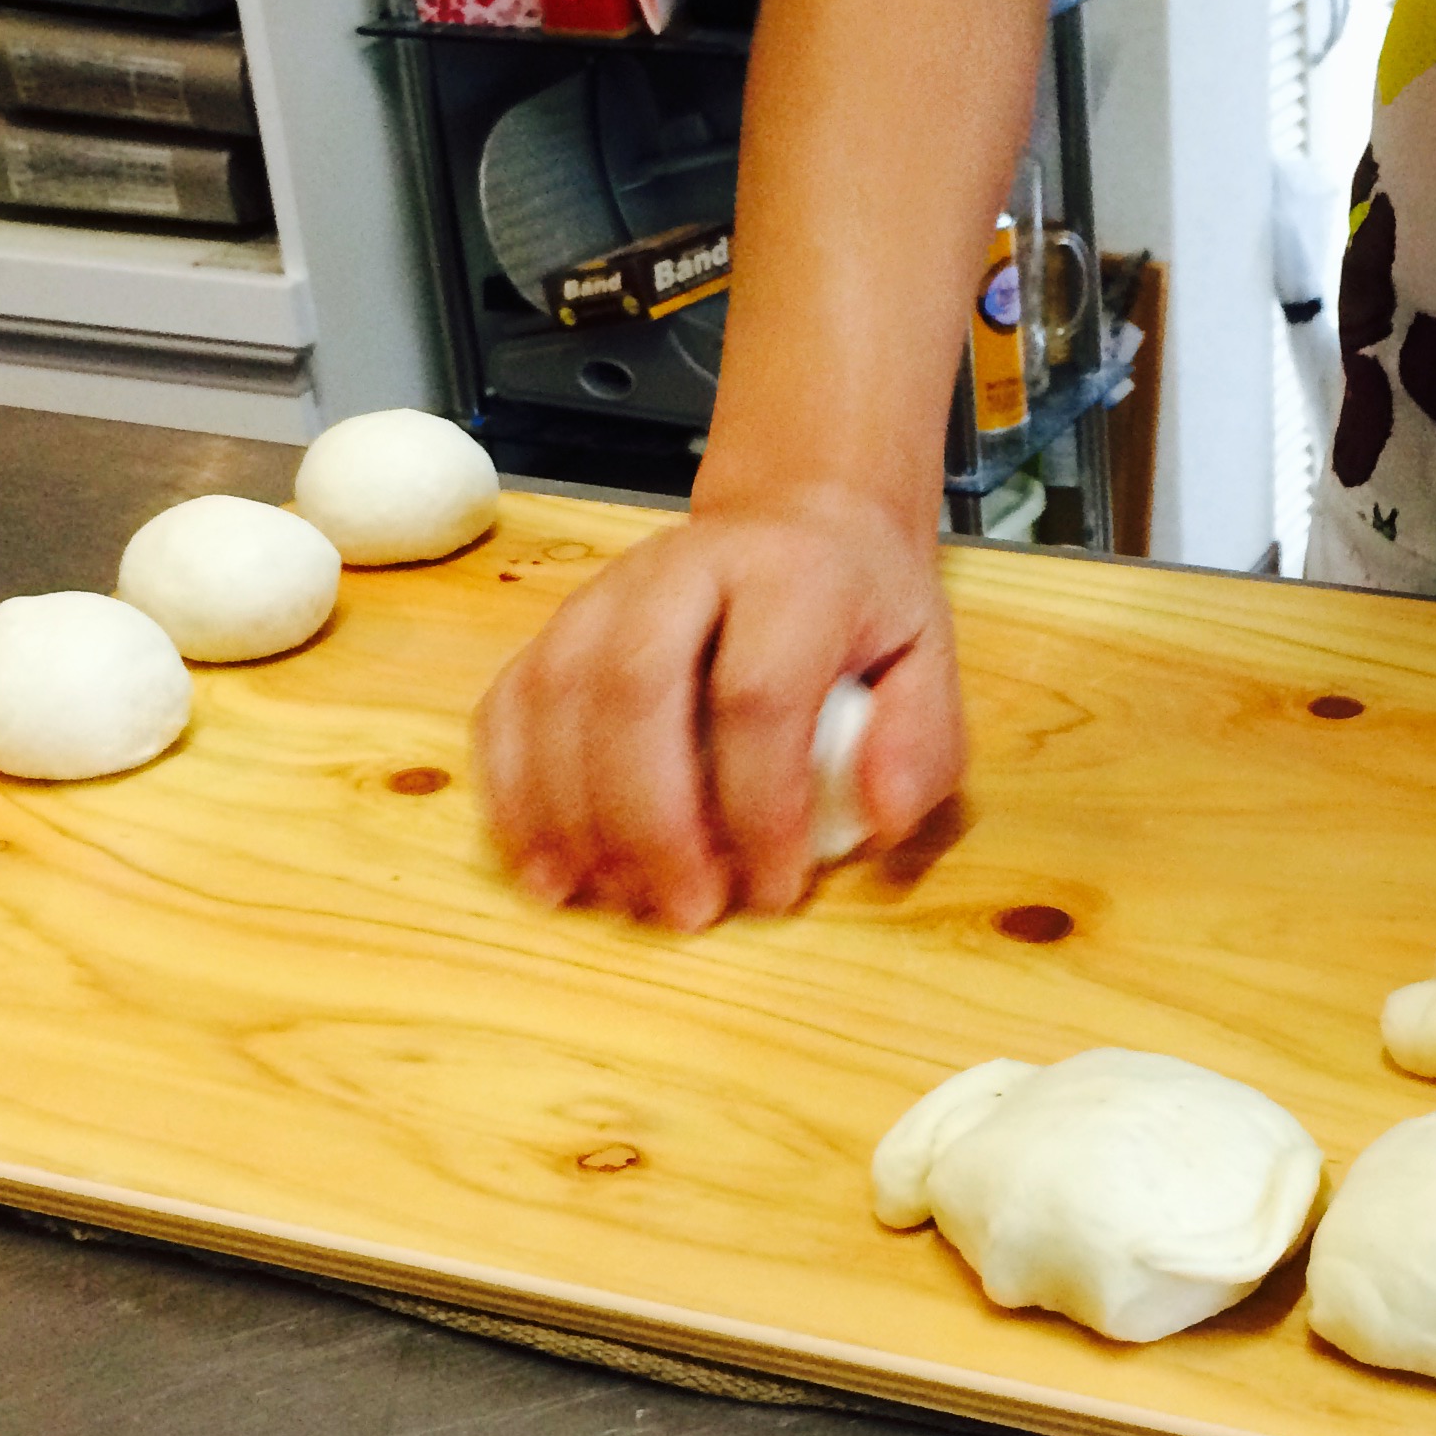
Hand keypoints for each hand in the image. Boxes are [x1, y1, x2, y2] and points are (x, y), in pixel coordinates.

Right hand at [472, 485, 965, 928]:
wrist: (798, 525)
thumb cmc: (861, 615)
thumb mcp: (928, 665)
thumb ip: (919, 744)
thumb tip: (878, 816)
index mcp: (790, 576)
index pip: (757, 693)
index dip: (760, 806)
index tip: (775, 891)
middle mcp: (683, 569)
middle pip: (633, 687)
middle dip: (650, 818)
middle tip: (684, 910)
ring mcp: (604, 593)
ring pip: (557, 696)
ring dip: (572, 816)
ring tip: (611, 901)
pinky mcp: (553, 626)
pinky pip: (507, 706)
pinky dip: (512, 793)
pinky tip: (543, 868)